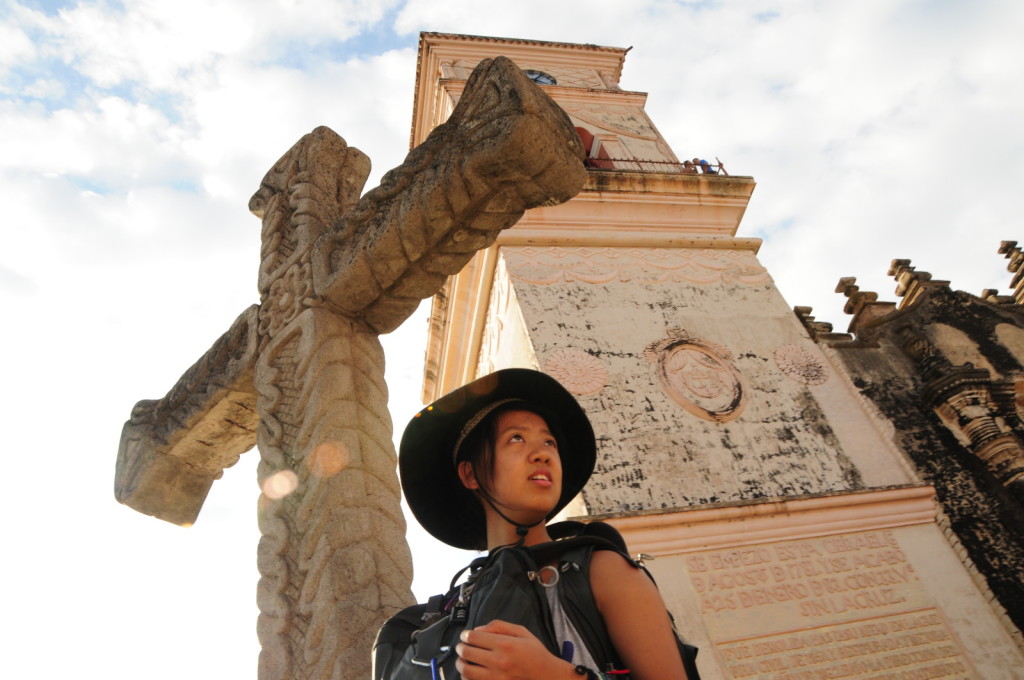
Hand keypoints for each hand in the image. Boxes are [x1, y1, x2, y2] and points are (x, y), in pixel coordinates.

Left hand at [454, 620, 575, 679]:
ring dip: (460, 663)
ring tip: (463, 659)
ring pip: (466, 670)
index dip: (465, 635)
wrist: (546, 676)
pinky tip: (471, 671)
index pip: (474, 637)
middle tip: (462, 646)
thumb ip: (499, 626)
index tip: (465, 635)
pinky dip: (467, 677)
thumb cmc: (535, 654)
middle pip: (467, 652)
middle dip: (461, 647)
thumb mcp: (522, 632)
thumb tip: (478, 629)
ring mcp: (496, 678)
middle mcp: (498, 661)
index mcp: (505, 645)